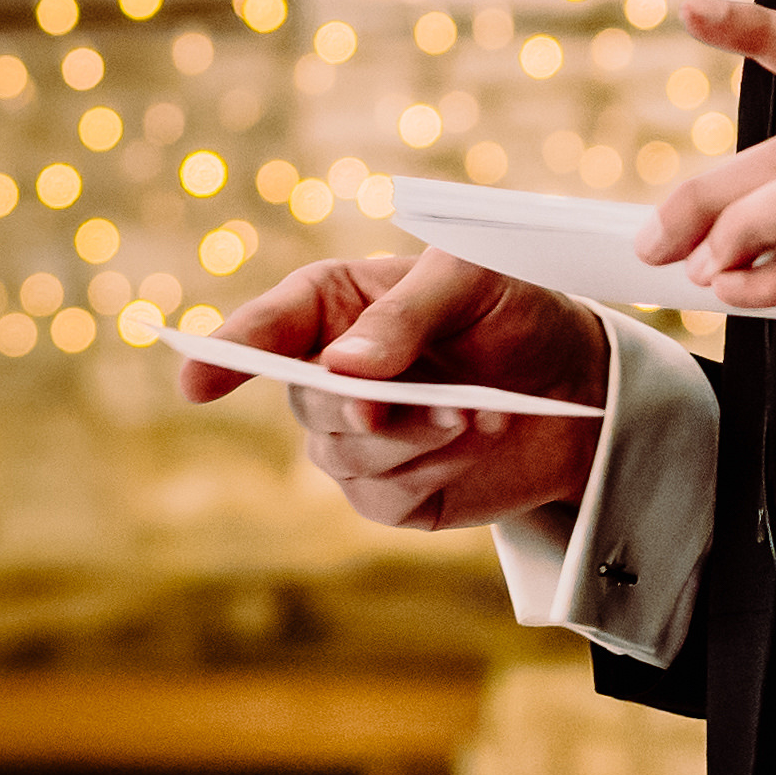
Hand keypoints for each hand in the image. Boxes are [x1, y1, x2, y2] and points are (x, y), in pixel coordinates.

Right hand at [180, 249, 610, 525]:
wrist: (579, 386)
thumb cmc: (517, 310)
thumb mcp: (473, 279)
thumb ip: (406, 315)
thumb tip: (343, 368)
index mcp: (331, 305)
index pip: (266, 329)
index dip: (226, 352)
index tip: (195, 379)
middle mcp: (329, 373)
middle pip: (306, 401)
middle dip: (364, 405)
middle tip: (441, 400)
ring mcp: (354, 437)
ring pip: (344, 454)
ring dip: (413, 437)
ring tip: (482, 413)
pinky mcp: (389, 491)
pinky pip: (382, 495)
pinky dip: (430, 471)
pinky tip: (477, 439)